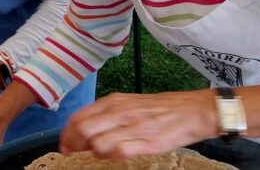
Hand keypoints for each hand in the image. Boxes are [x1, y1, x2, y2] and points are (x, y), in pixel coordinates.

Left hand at [59, 90, 215, 160]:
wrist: (194, 110)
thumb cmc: (160, 109)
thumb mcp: (129, 103)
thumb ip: (106, 115)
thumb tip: (84, 131)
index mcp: (114, 102)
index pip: (78, 118)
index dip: (66, 135)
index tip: (65, 146)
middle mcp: (121, 112)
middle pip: (83, 131)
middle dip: (75, 145)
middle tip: (76, 154)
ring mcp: (134, 127)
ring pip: (98, 144)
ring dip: (96, 153)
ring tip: (105, 153)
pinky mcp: (149, 142)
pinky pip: (120, 153)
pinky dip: (115, 157)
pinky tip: (121, 156)